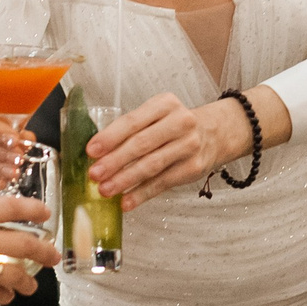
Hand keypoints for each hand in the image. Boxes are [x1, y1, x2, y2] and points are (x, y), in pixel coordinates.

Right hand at [0, 194, 62, 305]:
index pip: (10, 207)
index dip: (34, 210)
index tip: (46, 214)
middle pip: (23, 243)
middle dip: (44, 251)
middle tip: (53, 256)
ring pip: (14, 274)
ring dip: (27, 281)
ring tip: (31, 286)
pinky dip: (4, 296)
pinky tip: (5, 296)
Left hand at [88, 93, 245, 208]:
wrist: (214, 133)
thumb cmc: (175, 126)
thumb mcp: (157, 116)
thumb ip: (132, 130)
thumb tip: (98, 155)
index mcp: (164, 104)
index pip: (133, 121)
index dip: (110, 137)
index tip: (92, 150)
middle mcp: (180, 122)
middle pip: (142, 144)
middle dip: (115, 161)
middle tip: (95, 174)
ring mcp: (188, 146)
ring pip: (151, 165)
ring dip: (125, 180)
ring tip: (106, 190)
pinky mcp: (193, 168)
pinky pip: (162, 183)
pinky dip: (142, 194)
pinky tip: (126, 201)